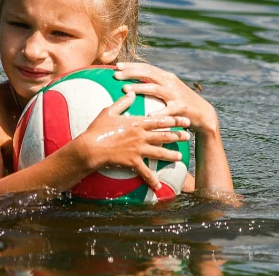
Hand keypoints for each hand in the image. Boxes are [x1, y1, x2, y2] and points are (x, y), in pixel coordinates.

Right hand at [74, 90, 190, 190]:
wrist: (91, 147)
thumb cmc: (98, 128)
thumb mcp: (109, 111)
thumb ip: (122, 102)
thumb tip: (131, 93)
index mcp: (136, 122)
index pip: (160, 120)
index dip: (174, 120)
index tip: (185, 119)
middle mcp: (140, 136)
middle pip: (163, 135)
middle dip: (178, 136)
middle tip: (188, 136)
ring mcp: (137, 149)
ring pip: (159, 152)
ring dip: (171, 155)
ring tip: (180, 157)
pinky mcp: (132, 161)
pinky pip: (145, 172)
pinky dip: (152, 179)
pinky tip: (158, 185)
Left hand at [114, 62, 218, 135]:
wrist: (203, 113)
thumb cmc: (180, 102)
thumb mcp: (168, 89)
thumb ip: (154, 84)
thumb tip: (133, 82)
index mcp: (166, 76)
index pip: (146, 67)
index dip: (131, 65)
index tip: (116, 66)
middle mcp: (170, 82)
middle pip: (148, 73)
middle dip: (130, 73)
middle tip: (116, 75)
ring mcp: (175, 94)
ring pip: (154, 88)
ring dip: (139, 87)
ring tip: (125, 89)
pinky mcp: (181, 107)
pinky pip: (167, 110)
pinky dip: (157, 113)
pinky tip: (147, 115)